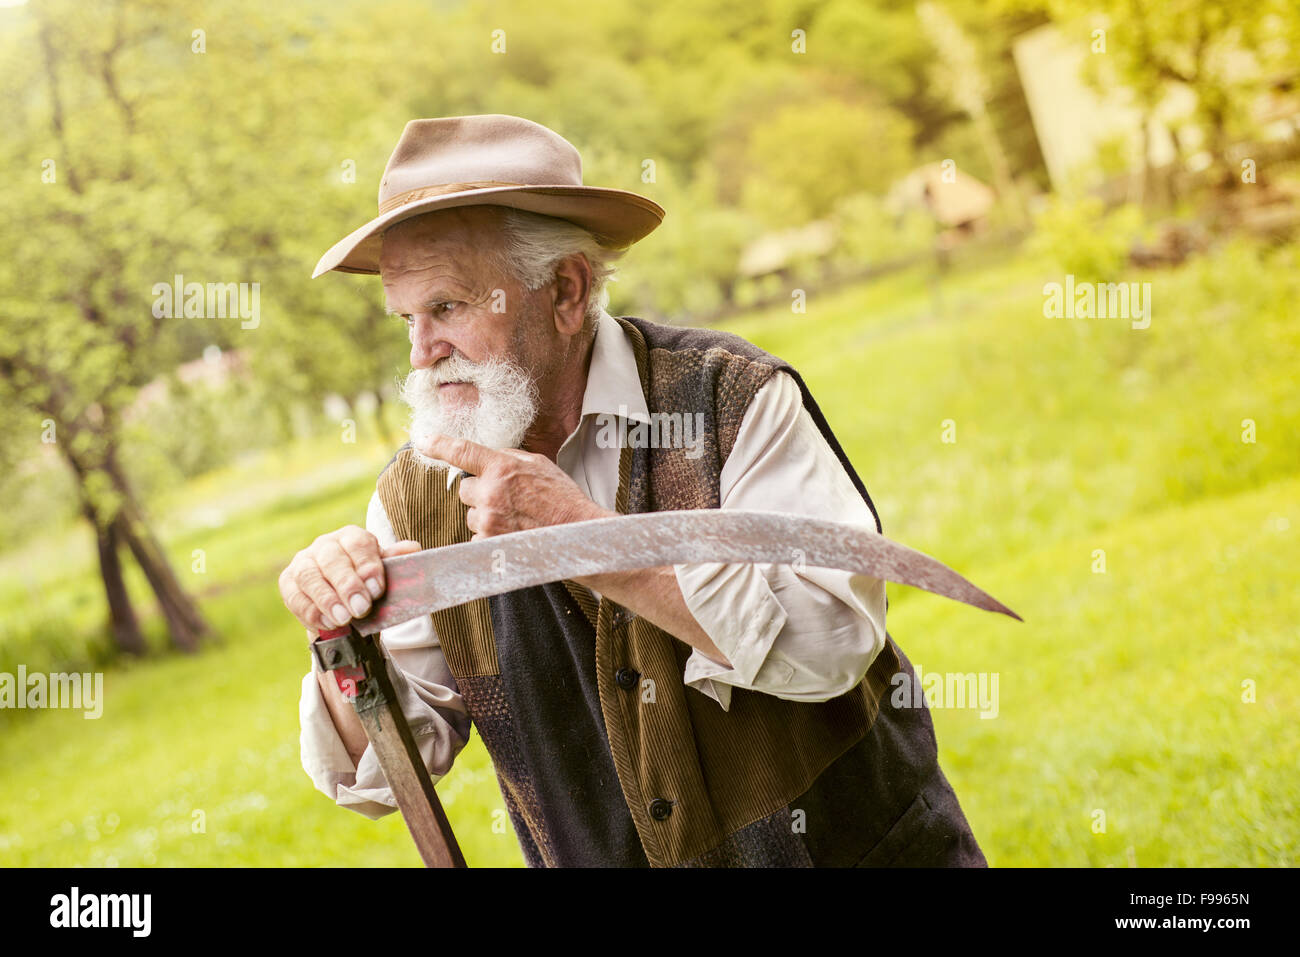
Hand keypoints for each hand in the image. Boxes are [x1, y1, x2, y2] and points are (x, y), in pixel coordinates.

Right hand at [278, 524, 421, 633]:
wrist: (344, 602)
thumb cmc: (368, 584)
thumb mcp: (385, 574)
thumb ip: (396, 562)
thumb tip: (413, 548)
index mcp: (351, 537)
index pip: (358, 544)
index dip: (367, 566)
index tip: (376, 589)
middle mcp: (325, 545)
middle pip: (332, 559)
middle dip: (347, 585)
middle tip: (361, 608)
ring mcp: (303, 562)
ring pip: (309, 576)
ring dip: (326, 599)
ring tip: (343, 619)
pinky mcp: (288, 581)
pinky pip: (294, 595)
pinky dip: (310, 611)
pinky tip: (326, 623)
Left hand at [417, 434, 612, 539]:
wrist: (577, 533)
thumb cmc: (562, 498)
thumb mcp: (539, 464)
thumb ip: (509, 458)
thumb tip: (488, 457)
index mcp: (502, 467)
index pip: (461, 451)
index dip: (438, 445)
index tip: (422, 440)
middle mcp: (490, 492)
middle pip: (464, 488)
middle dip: (480, 491)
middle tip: (506, 497)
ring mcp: (488, 520)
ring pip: (471, 514)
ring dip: (486, 515)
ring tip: (515, 518)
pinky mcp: (489, 543)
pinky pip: (477, 536)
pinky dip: (491, 535)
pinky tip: (513, 533)